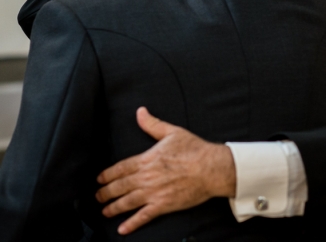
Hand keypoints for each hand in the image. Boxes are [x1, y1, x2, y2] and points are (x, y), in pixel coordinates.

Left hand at [96, 107, 235, 234]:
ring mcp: (153, 192)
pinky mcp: (163, 205)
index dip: (107, 175)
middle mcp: (146, 177)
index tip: (100, 179)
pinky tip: (122, 229)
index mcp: (146, 160)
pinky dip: (132, 224)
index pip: (120, 168)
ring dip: (113, 208)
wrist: (211, 167)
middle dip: (105, 193)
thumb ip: (153, 124)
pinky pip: (143, 216)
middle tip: (98, 197)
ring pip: (127, 202)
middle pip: (119, 186)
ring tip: (105, 211)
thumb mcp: (172, 132)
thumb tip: (140, 112)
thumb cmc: (194, 149)